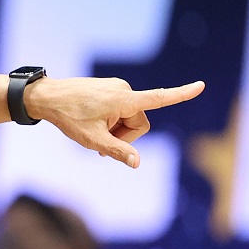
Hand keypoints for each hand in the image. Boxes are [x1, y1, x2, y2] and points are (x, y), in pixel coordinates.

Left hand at [25, 76, 204, 167]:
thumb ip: (117, 151)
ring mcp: (118, 87)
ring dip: (116, 129)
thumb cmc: (69, 118)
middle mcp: (125, 90)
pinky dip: (111, 121)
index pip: (159, 98)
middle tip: (100, 143)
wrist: (47, 97)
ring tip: (93, 130)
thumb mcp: (92, 140)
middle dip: (125, 136)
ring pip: (129, 118)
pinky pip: (120, 110)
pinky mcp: (111, 88)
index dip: (181, 94)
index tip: (201, 86)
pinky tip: (92, 123)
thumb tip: (137, 163)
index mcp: (124, 99)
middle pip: (139, 123)